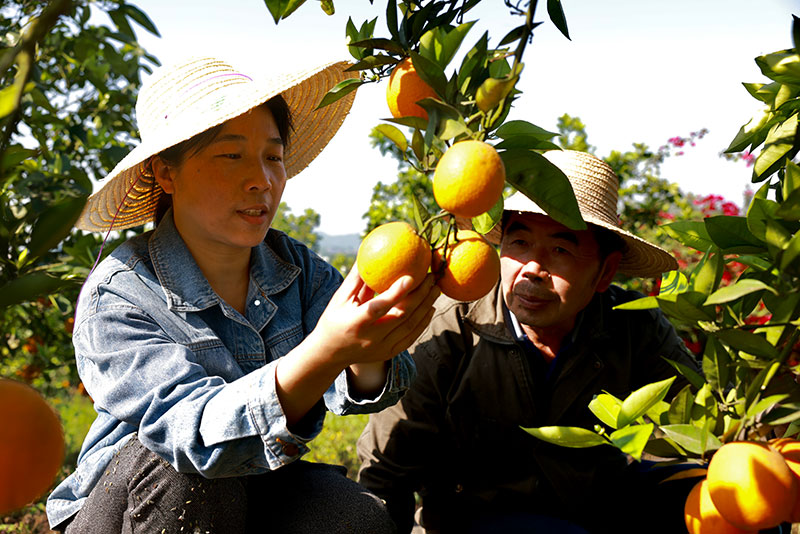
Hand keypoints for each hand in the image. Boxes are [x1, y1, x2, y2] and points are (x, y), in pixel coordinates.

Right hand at [309, 262, 439, 368]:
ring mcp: (382, 348)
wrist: (330, 353)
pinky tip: (430, 307)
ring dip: (426, 306)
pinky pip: (412, 337)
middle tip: (430, 277)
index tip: (411, 276)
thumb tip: (370, 252)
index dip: (396, 293)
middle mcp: (370, 338)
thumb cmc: (334, 319)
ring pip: (410, 326)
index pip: (378, 307)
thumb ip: (357, 279)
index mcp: (355, 323)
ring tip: (436, 288)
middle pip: (401, 316)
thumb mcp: (340, 298)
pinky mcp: (389, 353)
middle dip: (420, 295)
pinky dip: (423, 321)